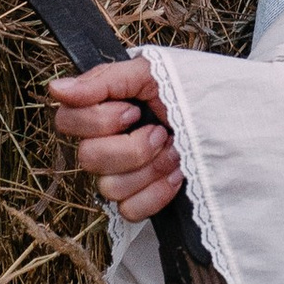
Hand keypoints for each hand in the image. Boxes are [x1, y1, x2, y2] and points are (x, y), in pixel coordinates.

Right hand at [47, 56, 183, 222]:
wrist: (227, 118)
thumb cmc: (188, 91)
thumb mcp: (150, 73)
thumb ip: (103, 80)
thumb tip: (56, 88)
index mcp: (101, 111)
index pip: (66, 121)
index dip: (100, 120)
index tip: (133, 110)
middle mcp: (104, 144)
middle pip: (88, 158)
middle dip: (132, 146)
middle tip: (161, 131)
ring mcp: (121, 175)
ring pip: (109, 187)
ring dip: (150, 168)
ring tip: (175, 151)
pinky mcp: (140, 199)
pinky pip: (129, 210)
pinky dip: (157, 193)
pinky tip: (177, 174)